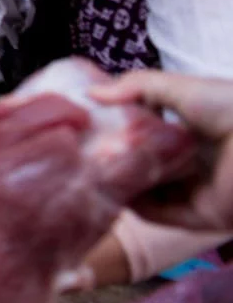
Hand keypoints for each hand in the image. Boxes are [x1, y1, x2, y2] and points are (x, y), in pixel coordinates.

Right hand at [92, 70, 232, 229]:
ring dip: (120, 182)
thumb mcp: (182, 87)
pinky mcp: (198, 215)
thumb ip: (137, 87)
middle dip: (113, 157)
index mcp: (188, 130)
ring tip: (93, 171)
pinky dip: (136, 206)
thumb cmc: (231, 110)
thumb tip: (91, 93)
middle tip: (84, 151)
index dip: (115, 128)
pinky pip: (159, 214)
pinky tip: (115, 191)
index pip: (143, 132)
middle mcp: (189, 161)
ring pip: (146, 190)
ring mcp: (193, 190)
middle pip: (141, 163)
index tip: (87, 124)